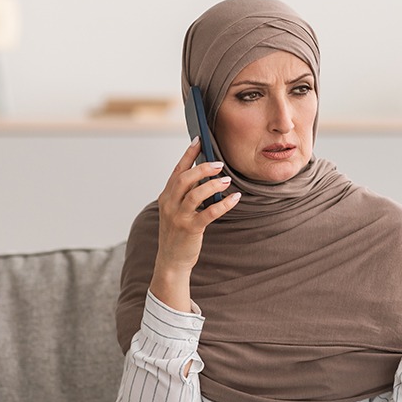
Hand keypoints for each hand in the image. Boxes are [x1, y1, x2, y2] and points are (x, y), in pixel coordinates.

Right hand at [149, 138, 240, 310]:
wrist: (171, 261)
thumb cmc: (179, 233)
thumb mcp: (177, 211)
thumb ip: (187, 194)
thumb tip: (207, 176)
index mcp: (166, 197)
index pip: (176, 170)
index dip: (188, 154)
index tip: (199, 140)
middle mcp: (169, 204)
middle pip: (184, 179)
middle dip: (202, 168)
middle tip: (219, 163)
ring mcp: (178, 217)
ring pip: (194, 194)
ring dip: (212, 184)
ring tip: (227, 179)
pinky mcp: (190, 229)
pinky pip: (209, 213)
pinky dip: (224, 204)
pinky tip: (235, 198)